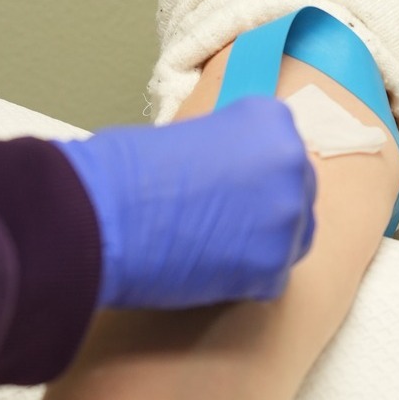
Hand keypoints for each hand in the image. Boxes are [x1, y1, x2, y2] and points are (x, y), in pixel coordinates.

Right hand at [56, 96, 317, 309]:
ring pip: (293, 236)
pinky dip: (247, 279)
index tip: (233, 183)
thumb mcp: (190, 134)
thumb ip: (228, 151)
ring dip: (263, 243)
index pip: (283, 149)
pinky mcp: (273, 266)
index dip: (256, 170)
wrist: (101, 215)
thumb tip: (235, 175)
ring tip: (217, 247)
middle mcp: (291, 164)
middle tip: (227, 220)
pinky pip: (272, 277)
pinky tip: (211, 272)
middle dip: (267, 205)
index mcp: (271, 121)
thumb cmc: (127, 169)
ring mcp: (287, 217)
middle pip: (296, 191)